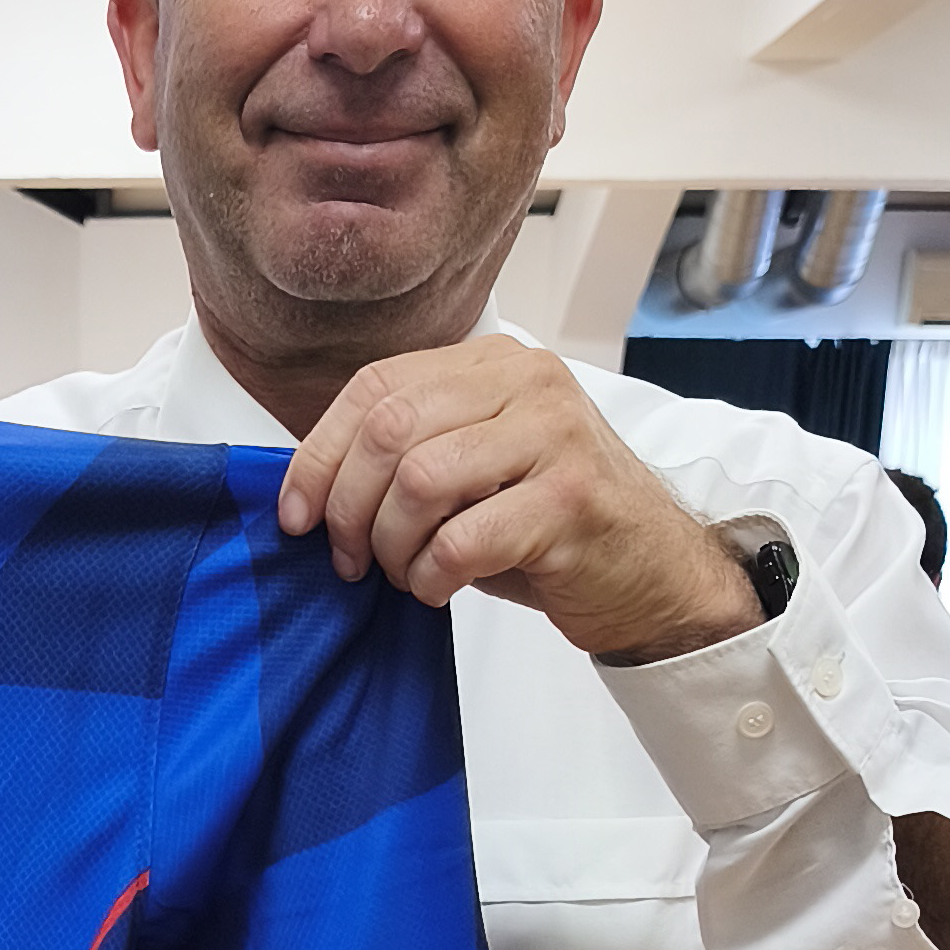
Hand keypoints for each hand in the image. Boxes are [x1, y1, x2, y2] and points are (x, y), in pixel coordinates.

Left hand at [275, 336, 761, 663]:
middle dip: (349, 506)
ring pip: (419, 481)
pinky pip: (461, 539)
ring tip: (404, 571)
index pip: (374, 387)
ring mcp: (554, 438)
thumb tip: (309, 490)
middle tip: (350, 558)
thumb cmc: (549, 523)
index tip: (297, 514)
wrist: (652, 571)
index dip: (319, 454)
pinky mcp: (570, 501)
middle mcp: (527, 384)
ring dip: (392, 544)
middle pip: (388, 430)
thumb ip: (408, 450)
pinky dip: (431, 575)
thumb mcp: (475, 465)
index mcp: (493, 363)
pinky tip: (439, 586)